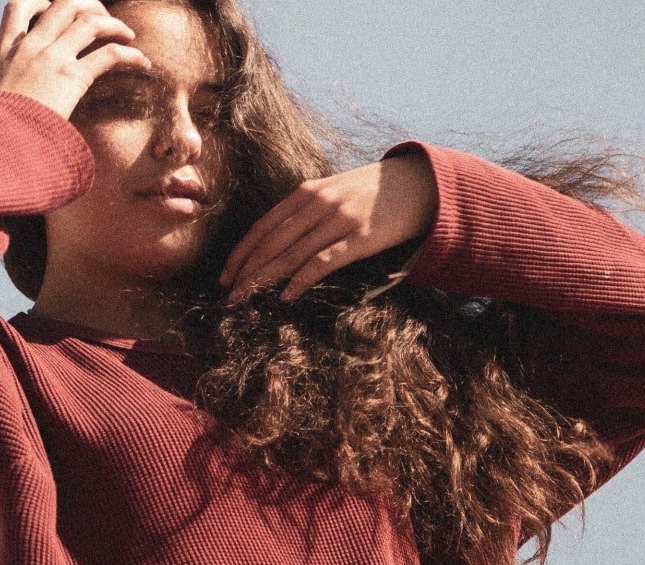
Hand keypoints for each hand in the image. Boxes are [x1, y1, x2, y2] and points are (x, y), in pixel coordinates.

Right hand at [0, 0, 151, 118]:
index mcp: (4, 54)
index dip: (41, 1)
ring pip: (88, 21)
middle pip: (62, 4)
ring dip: (113, 24)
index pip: (18, 8)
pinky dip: (130, 55)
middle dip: (88, 5)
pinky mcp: (71, 78)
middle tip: (102, 21)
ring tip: (128, 36)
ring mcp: (50, 59)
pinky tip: (143, 63)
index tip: (55, 7)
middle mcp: (28, 48)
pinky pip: (109, 55)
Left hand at [219, 152, 438, 303]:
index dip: (241, 253)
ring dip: (265, 280)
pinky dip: (301, 279)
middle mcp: (318, 203)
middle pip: (272, 242)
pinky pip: (324, 261)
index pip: (263, 226)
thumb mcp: (333, 192)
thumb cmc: (372, 193)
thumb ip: (306, 211)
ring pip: (292, 253)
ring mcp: (339, 219)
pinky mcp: (361, 237)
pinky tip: (287, 296)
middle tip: (229, 297)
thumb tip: (277, 241)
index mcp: (307, 192)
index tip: (225, 277)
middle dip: (246, 272)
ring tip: (246, 300)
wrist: (418, 184)